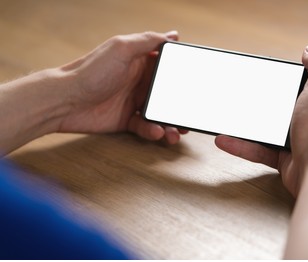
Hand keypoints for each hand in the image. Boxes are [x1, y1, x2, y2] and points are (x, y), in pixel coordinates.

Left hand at [58, 31, 186, 143]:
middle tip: (189, 116)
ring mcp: (133, 102)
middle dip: (180, 106)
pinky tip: (157, 132)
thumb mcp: (121, 49)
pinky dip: (153, 131)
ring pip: (160, 113)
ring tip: (177, 132)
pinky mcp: (126, 120)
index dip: (182, 75)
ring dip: (171, 123)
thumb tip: (173, 35)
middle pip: (168, 94)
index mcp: (140, 62)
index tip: (195, 84)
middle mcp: (139, 82)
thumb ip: (148, 41)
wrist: (65, 101)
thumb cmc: (91, 71)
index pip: (167, 67)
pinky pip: (146, 127)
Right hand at [215, 46, 307, 196]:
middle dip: (256, 104)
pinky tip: (223, 140)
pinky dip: (240, 146)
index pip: (294, 87)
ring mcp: (291, 140)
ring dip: (241, 127)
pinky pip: (255, 150)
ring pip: (261, 130)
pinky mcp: (280, 158)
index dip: (279, 82)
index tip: (260, 78)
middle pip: (275, 109)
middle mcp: (304, 120)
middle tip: (236, 98)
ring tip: (223, 121)